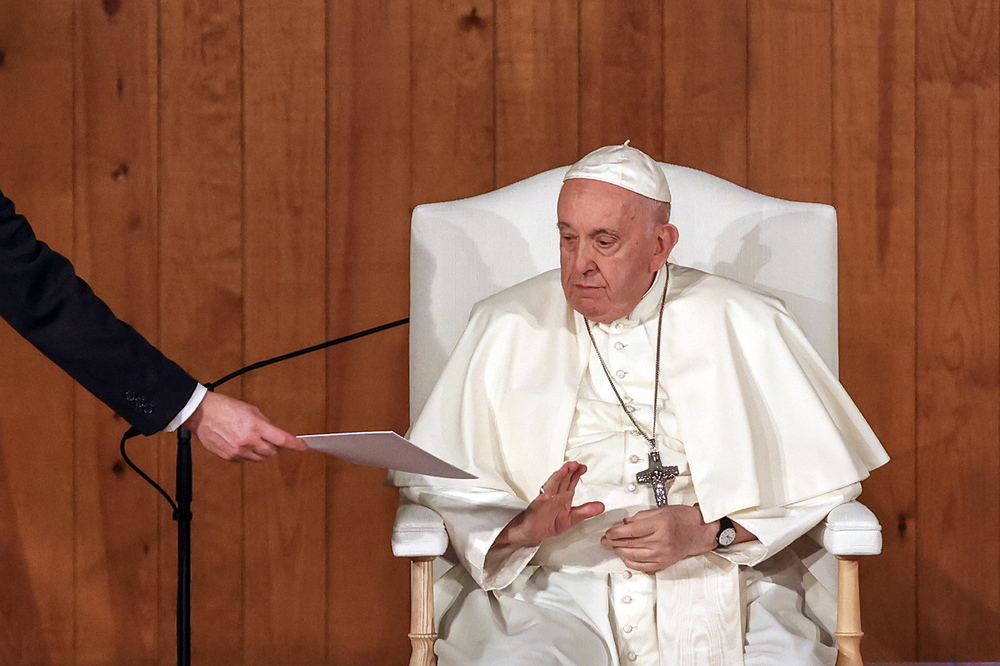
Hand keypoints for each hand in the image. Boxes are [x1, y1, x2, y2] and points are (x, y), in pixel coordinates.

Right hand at [183, 390, 306, 461]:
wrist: (202, 414)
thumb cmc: (224, 408)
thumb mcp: (251, 410)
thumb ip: (265, 423)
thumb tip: (275, 434)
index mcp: (255, 426)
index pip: (281, 439)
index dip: (294, 444)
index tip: (302, 446)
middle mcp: (248, 440)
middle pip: (272, 452)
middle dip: (275, 447)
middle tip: (272, 440)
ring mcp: (238, 451)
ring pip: (260, 458)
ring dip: (262, 451)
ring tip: (254, 440)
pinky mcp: (230, 457)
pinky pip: (246, 460)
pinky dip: (249, 454)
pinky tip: (242, 443)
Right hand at [496, 461, 604, 549]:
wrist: (531, 533)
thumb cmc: (548, 524)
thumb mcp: (571, 519)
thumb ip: (586, 511)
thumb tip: (601, 506)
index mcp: (563, 497)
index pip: (570, 482)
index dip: (577, 474)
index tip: (583, 467)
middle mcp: (554, 496)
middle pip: (562, 480)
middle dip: (568, 471)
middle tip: (575, 463)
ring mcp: (544, 501)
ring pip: (551, 486)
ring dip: (557, 478)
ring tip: (564, 470)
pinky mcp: (536, 509)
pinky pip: (539, 502)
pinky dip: (544, 497)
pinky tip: (548, 494)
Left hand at [601, 505, 715, 572]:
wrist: (700, 531)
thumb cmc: (683, 519)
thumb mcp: (661, 510)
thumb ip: (641, 517)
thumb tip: (625, 524)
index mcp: (659, 525)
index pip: (630, 531)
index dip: (615, 532)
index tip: (608, 533)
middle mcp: (660, 541)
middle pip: (630, 544)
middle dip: (613, 542)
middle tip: (605, 540)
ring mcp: (662, 554)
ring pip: (634, 556)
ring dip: (620, 552)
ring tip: (613, 547)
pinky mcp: (664, 563)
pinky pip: (643, 566)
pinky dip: (631, 563)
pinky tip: (625, 558)